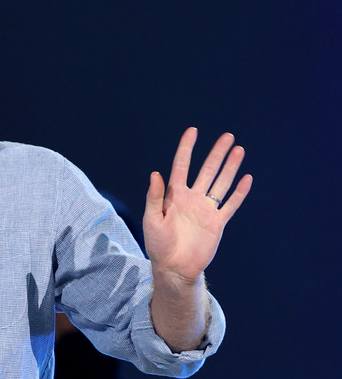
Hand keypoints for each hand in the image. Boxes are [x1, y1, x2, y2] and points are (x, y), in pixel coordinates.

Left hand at [143, 127, 252, 281]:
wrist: (173, 268)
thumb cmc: (158, 244)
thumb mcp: (152, 219)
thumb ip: (154, 197)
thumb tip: (156, 173)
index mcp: (174, 195)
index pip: (181, 166)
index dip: (186, 148)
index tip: (192, 131)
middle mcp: (192, 198)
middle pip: (207, 170)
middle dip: (217, 154)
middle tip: (228, 136)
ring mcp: (206, 210)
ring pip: (221, 183)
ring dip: (230, 167)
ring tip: (239, 150)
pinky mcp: (217, 223)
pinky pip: (230, 204)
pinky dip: (239, 192)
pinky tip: (247, 179)